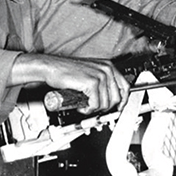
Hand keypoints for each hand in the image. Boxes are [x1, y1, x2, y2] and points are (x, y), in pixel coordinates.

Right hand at [12, 53, 128, 113]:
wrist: (51, 67)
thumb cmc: (68, 72)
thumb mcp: (90, 74)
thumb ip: (102, 83)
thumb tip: (111, 99)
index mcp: (108, 66)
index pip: (125, 87)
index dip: (123, 101)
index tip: (118, 108)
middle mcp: (107, 70)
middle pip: (117, 98)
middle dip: (107, 108)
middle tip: (95, 109)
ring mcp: (100, 76)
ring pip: (106, 103)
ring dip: (95, 109)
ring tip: (85, 106)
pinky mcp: (91, 83)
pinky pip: (96, 104)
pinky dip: (88, 109)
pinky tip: (81, 106)